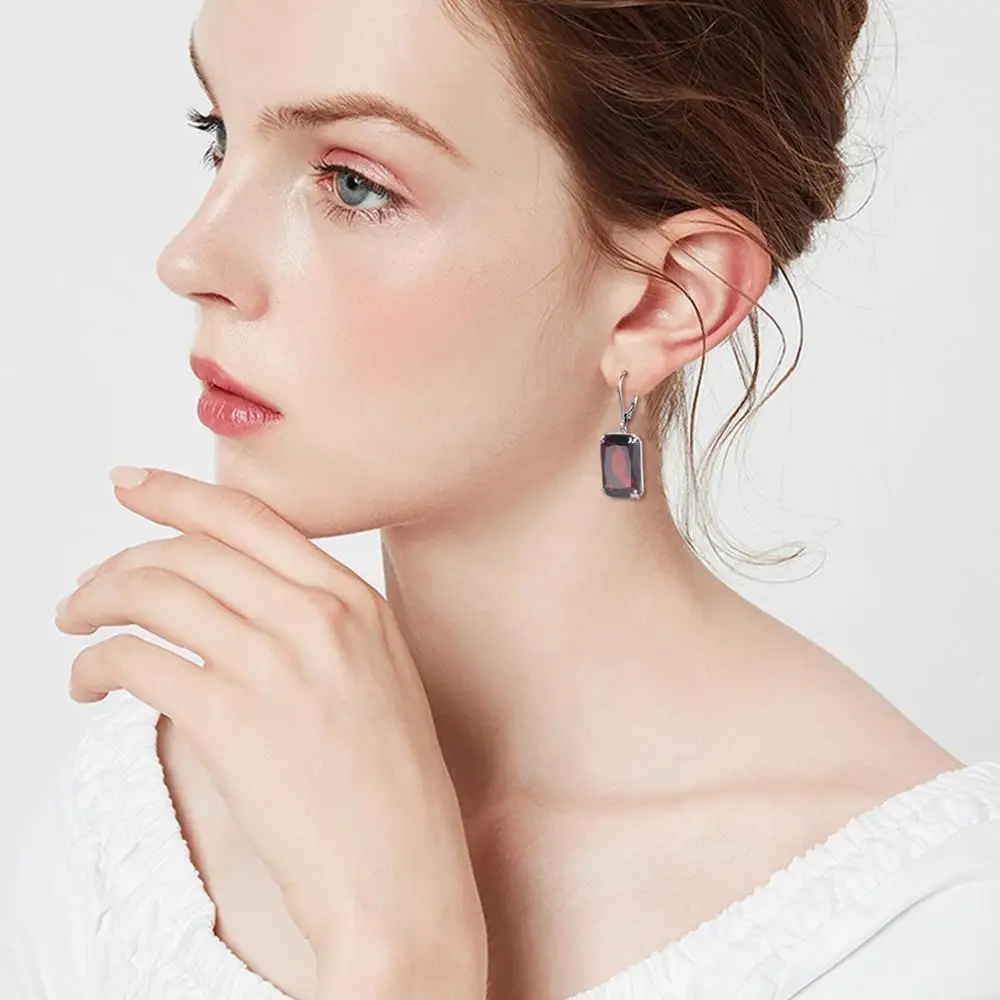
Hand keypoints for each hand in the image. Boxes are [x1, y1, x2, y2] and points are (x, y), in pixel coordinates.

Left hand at [54, 466, 487, 990]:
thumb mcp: (378, 677)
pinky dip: (92, 665)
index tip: (131, 485)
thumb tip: (236, 601)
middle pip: (191, 548)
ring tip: (75, 627)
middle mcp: (318, 616)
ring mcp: (275, 663)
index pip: (251, 516)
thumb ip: (322, 625)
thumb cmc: (391, 789)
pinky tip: (87, 686)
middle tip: (86, 586)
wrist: (402, 874)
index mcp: (356, 601)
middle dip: (120, 557)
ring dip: (95, 603)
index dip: (177, 492)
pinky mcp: (232, 719)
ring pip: (154, 592)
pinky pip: (134, 660)